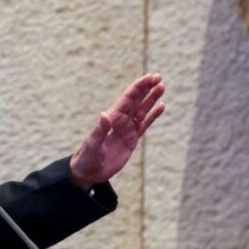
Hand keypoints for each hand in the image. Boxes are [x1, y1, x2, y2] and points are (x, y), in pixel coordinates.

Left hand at [69, 73, 165, 188]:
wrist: (89, 171)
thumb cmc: (87, 157)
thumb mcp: (92, 144)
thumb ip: (100, 130)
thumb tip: (105, 114)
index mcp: (111, 118)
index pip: (127, 99)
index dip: (138, 87)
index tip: (150, 78)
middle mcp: (120, 120)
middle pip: (136, 100)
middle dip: (146, 88)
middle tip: (158, 77)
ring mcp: (127, 129)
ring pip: (142, 110)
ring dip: (151, 99)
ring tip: (162, 87)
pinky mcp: (132, 139)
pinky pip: (144, 124)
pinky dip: (152, 115)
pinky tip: (161, 106)